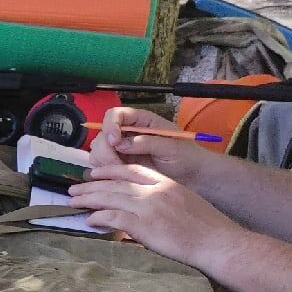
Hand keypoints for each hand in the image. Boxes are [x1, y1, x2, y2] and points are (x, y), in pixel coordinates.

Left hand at [66, 163, 243, 270]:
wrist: (218, 242)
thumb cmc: (206, 228)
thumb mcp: (184, 202)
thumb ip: (161, 198)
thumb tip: (142, 205)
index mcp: (165, 183)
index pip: (131, 171)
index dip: (109, 170)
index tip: (94, 172)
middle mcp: (154, 191)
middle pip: (114, 183)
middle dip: (91, 185)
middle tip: (73, 188)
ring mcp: (148, 207)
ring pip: (109, 197)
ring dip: (87, 199)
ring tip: (73, 201)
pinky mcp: (143, 225)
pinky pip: (112, 217)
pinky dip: (98, 218)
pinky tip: (89, 221)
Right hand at [88, 106, 212, 188]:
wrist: (193, 177)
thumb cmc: (187, 157)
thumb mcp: (171, 147)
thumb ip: (147, 143)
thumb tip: (121, 144)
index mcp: (142, 121)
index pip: (116, 114)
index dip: (110, 124)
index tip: (115, 141)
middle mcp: (128, 133)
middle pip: (102, 133)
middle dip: (105, 149)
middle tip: (117, 163)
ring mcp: (121, 149)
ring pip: (98, 150)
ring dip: (104, 161)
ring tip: (121, 173)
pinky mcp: (119, 165)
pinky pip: (101, 166)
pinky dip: (104, 172)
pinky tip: (118, 178)